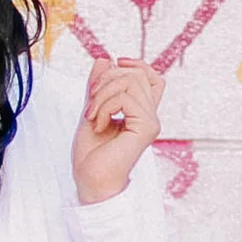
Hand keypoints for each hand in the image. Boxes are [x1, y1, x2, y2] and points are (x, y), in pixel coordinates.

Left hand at [72, 58, 163, 205]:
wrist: (91, 182)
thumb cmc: (91, 156)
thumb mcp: (91, 111)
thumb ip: (97, 87)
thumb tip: (104, 59)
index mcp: (139, 113)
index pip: (151, 77)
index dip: (136, 64)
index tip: (114, 62)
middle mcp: (149, 116)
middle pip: (137, 74)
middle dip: (107, 80)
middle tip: (91, 104)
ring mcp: (150, 122)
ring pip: (131, 81)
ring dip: (103, 94)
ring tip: (93, 115)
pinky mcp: (147, 128)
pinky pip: (126, 98)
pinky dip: (105, 106)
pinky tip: (99, 124)